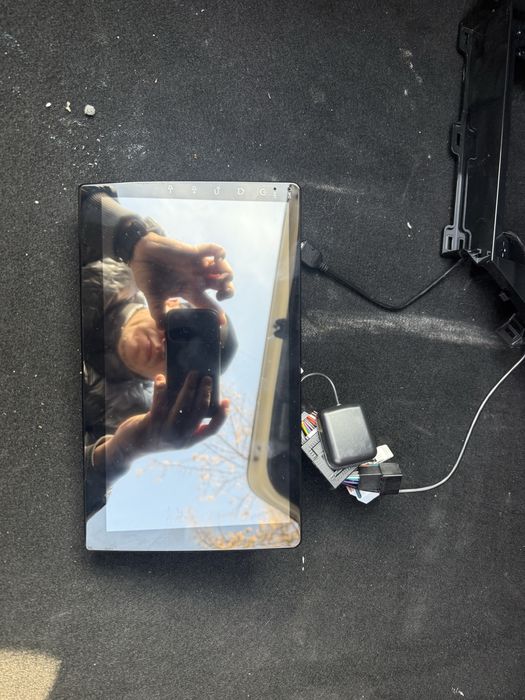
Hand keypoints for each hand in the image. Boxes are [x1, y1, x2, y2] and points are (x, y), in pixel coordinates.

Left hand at [96, 372, 228, 473]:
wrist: (130, 447)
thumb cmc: (155, 432)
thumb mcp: (174, 431)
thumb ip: (185, 419)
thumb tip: (194, 391)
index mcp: (189, 441)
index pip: (212, 430)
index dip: (222, 416)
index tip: (227, 401)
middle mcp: (180, 437)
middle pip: (199, 411)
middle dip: (205, 392)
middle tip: (207, 378)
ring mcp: (167, 430)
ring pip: (183, 404)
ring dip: (189, 386)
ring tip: (192, 374)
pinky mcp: (153, 421)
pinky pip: (160, 399)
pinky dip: (161, 387)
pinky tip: (161, 378)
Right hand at [130, 232, 234, 327]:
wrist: (140, 255)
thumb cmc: (148, 275)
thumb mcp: (153, 297)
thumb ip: (158, 312)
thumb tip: (161, 328)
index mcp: (190, 291)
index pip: (208, 304)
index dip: (217, 313)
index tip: (222, 322)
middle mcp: (197, 279)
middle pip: (221, 286)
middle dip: (228, 291)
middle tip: (221, 295)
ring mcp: (197, 265)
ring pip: (221, 269)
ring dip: (227, 273)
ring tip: (224, 278)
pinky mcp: (194, 251)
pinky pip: (212, 250)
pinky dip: (219, 252)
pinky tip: (220, 257)